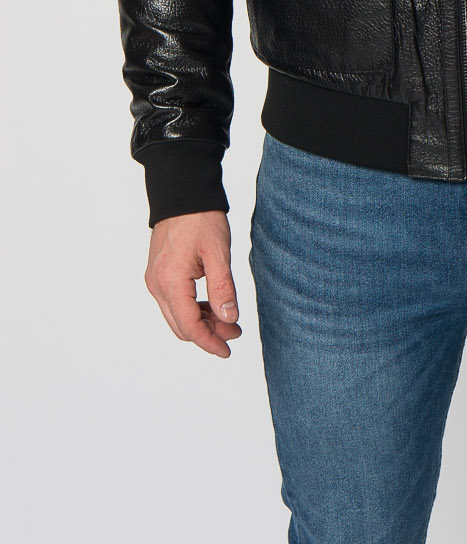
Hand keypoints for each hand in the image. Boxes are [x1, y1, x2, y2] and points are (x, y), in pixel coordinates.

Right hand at [145, 210, 242, 356]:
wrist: (182, 193)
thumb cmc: (201, 219)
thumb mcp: (219, 253)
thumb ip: (223, 288)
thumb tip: (229, 319)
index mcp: (170, 282)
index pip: (189, 327)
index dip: (209, 343)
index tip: (228, 350)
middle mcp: (156, 285)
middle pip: (180, 325)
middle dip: (208, 334)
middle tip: (235, 333)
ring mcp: (155, 279)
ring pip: (176, 315)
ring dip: (201, 322)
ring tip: (229, 320)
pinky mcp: (158, 273)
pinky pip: (174, 301)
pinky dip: (193, 308)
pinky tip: (213, 306)